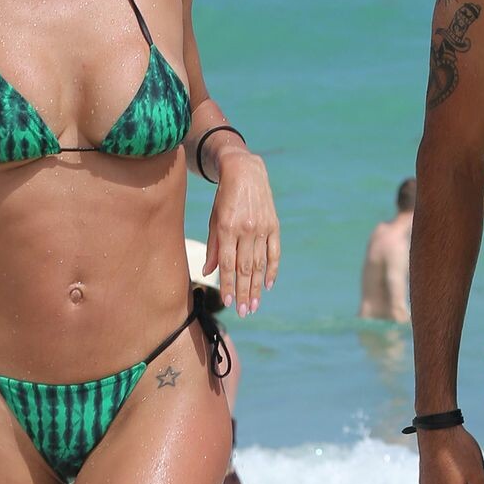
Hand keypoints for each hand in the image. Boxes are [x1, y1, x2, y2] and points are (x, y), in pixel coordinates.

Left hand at [204, 151, 279, 315]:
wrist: (245, 170)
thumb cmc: (224, 198)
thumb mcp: (214, 219)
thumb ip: (213, 246)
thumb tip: (209, 272)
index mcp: (227, 227)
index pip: (228, 263)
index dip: (228, 284)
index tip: (229, 302)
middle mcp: (246, 229)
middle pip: (245, 268)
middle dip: (244, 292)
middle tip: (244, 312)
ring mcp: (262, 227)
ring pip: (259, 263)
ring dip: (257, 287)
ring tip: (255, 305)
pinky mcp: (274, 225)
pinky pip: (274, 252)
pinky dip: (272, 270)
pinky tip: (268, 285)